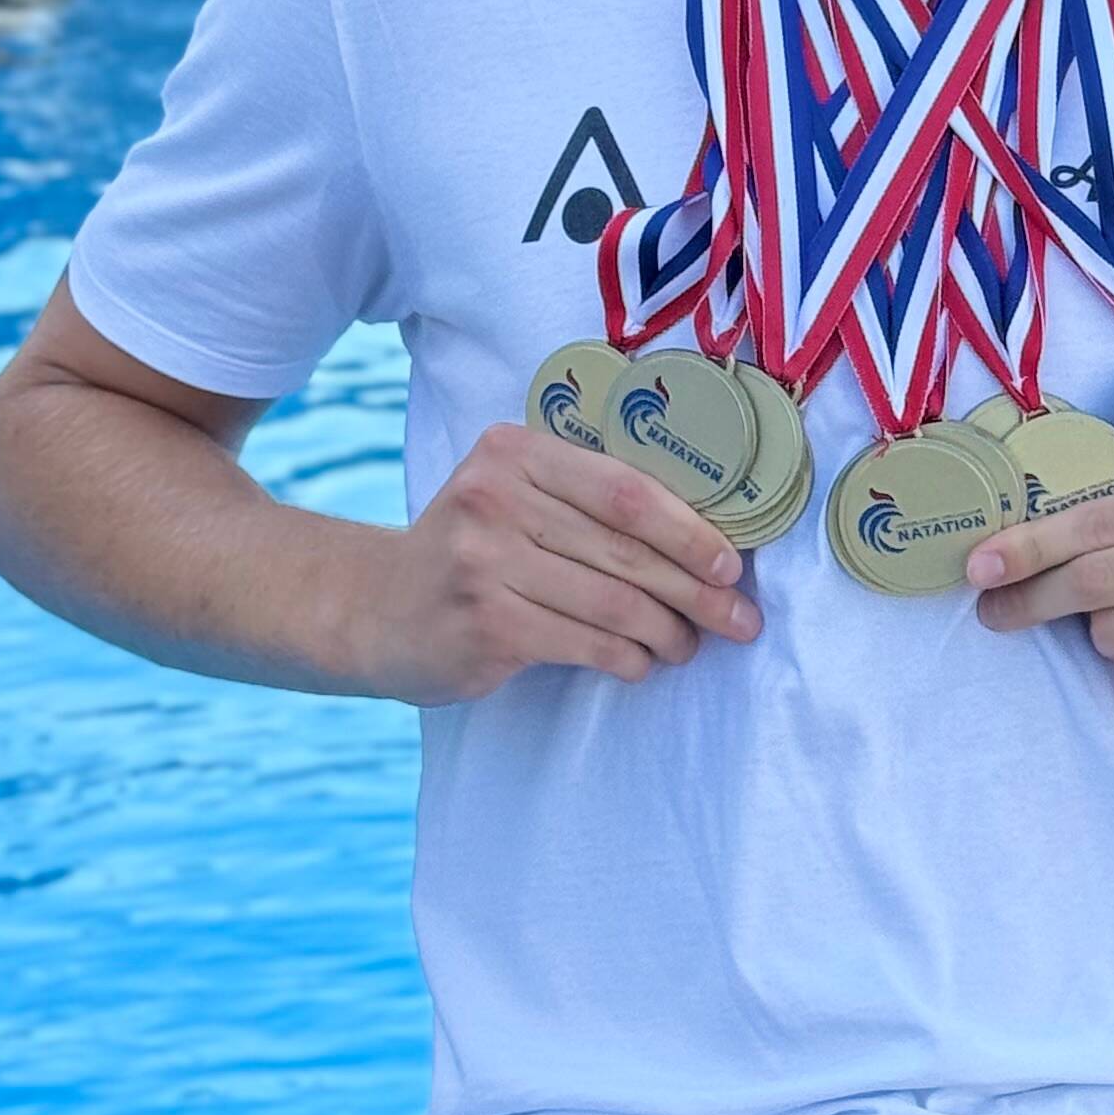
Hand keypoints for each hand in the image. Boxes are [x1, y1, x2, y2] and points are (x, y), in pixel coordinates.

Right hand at [366, 422, 761, 699]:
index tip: (731, 565)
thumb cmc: (470, 551)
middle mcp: (494, 498)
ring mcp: (484, 562)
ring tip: (686, 646)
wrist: (375, 606)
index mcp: (515, 451)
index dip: (690, 530)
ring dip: (666, 631)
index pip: (626, 488)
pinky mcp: (484, 623)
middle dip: (696, 590)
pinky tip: (639, 663)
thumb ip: (584, 503)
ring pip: (612, 602)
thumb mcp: (512, 498)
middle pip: (626, 549)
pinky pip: (584, 642)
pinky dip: (625, 658)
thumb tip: (703, 544)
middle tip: (739, 619)